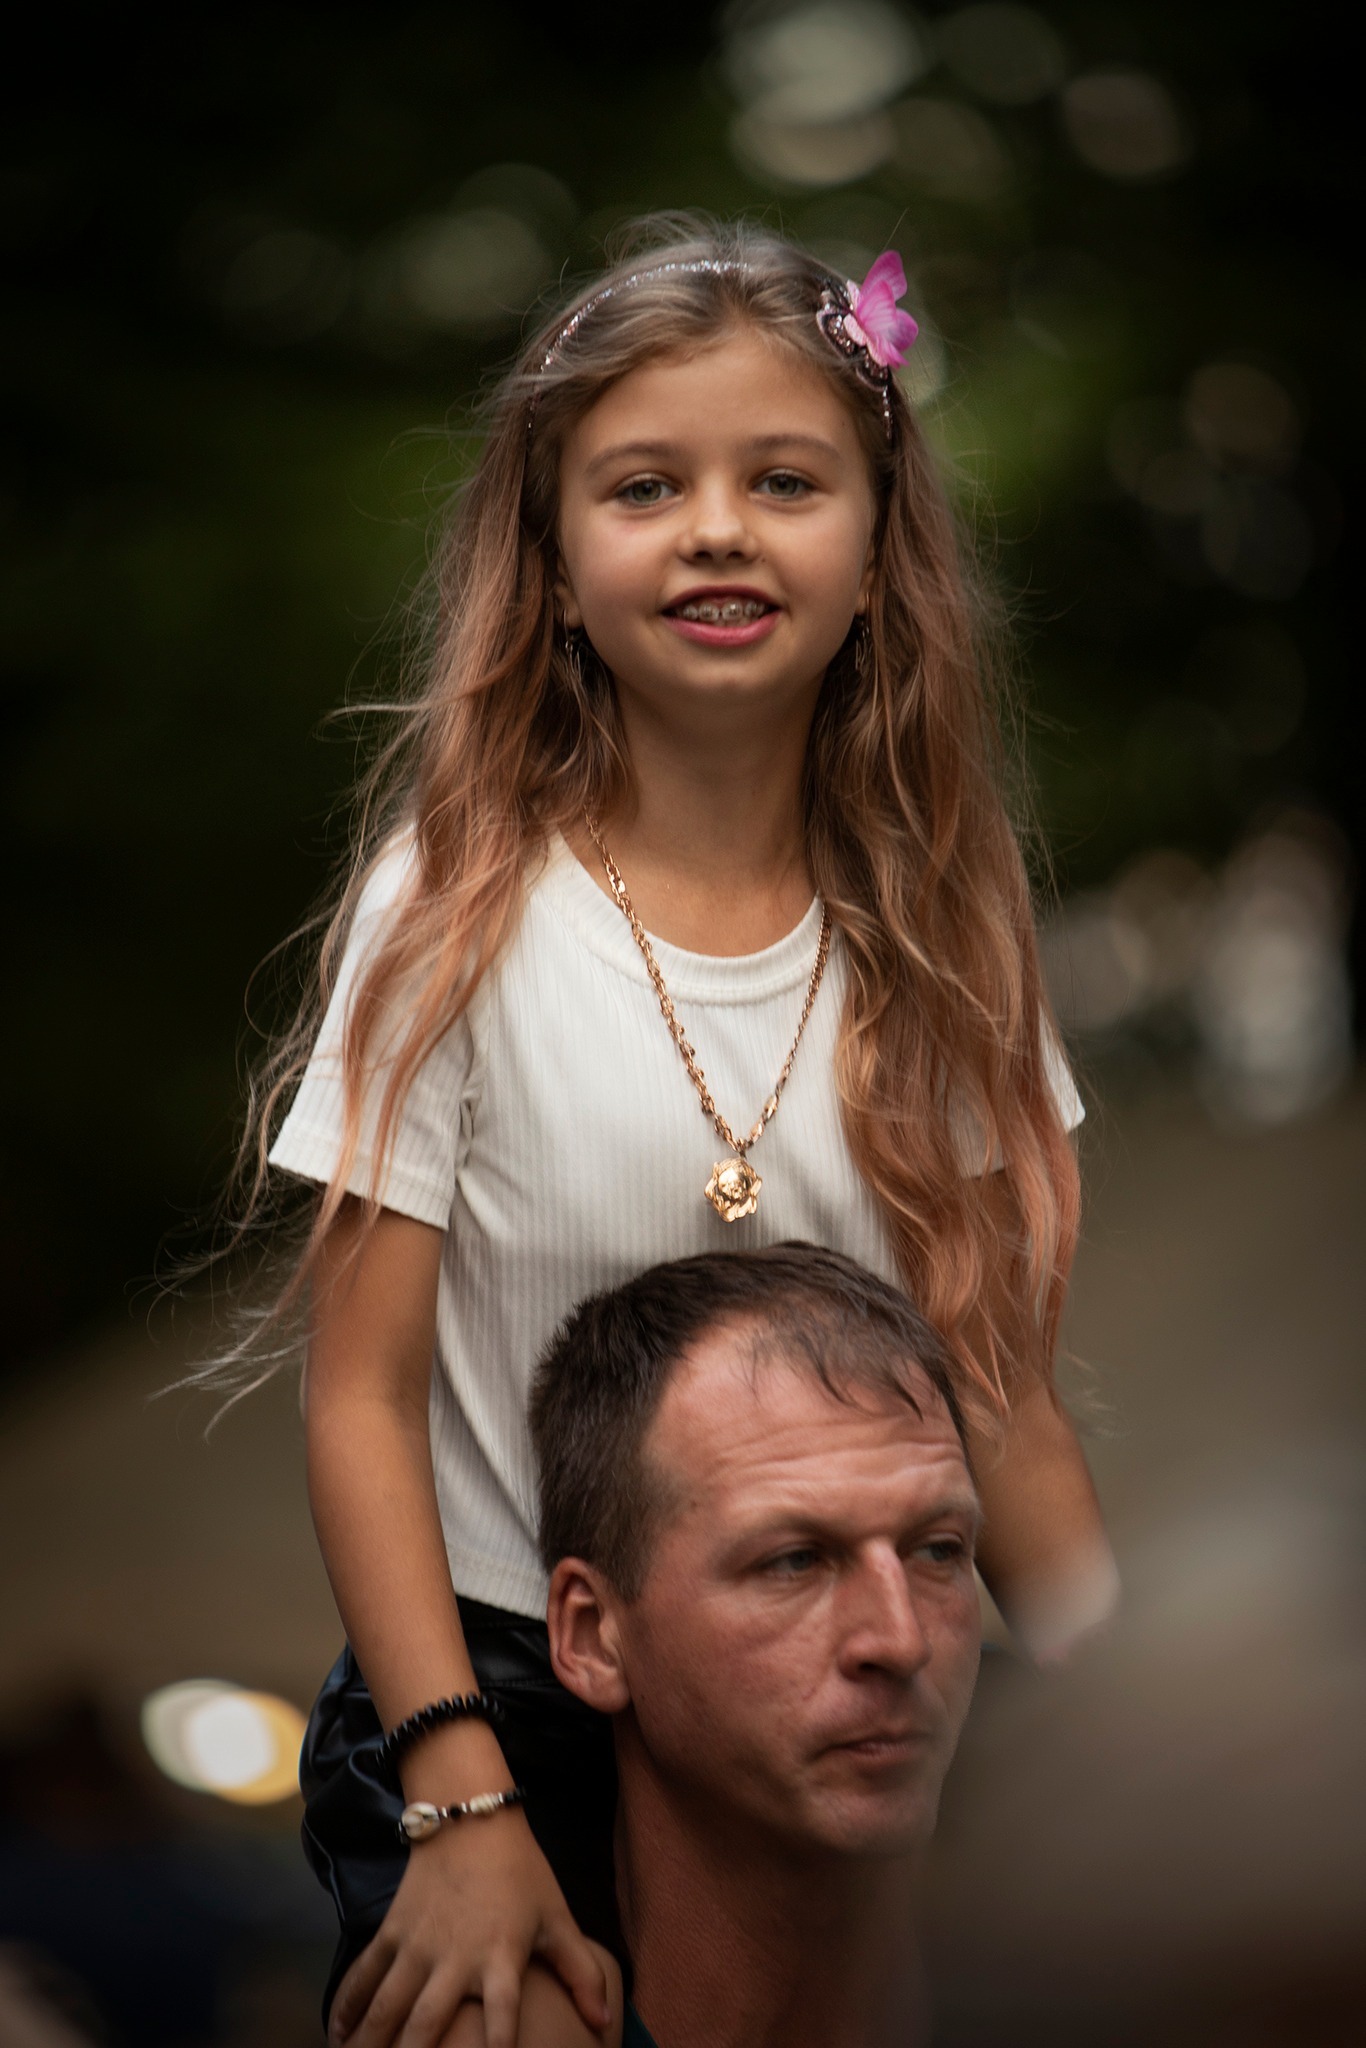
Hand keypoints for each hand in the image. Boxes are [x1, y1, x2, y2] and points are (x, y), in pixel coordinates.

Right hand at [327, 1808, 610, 2047]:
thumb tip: (606, 2020)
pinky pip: (364, 1973)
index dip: (497, 2045)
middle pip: (426, 2024)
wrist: (471, 1818)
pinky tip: (336, 2034)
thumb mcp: (557, 1918)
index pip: (502, 2015)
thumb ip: (582, 1972)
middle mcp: (455, 1957)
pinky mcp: (392, 1930)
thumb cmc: (521, 1873)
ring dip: (369, 2043)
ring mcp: (418, 1944)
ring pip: (386, 2006)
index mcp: (501, 1956)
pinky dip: (346, 2006)